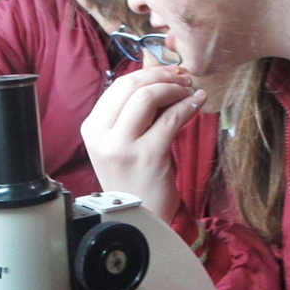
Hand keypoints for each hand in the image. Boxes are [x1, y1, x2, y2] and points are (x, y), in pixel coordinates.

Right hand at [81, 66, 206, 222]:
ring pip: (148, 98)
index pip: (118, 86)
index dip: (147, 73)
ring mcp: (122, 146)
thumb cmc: (133, 178)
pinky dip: (187, 106)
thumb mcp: (121, 143)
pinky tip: (197, 103)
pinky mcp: (147, 156)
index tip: (169, 71)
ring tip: (190, 90)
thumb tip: (158, 76)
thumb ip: (133, 113)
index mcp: (92, 128)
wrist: (138, 218)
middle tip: (183, 78)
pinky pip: (170, 119)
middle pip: (132, 87)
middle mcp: (102, 135)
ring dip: (174, 89)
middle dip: (162, 77)